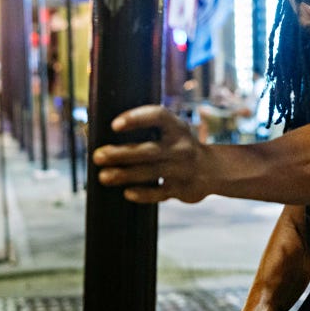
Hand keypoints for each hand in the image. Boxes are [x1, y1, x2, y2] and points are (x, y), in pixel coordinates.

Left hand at [92, 105, 208, 202]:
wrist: (212, 169)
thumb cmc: (178, 145)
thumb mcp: (171, 131)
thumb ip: (147, 130)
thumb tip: (100, 132)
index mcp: (177, 127)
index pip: (157, 116)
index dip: (136, 118)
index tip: (114, 125)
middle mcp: (181, 146)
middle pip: (149, 149)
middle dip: (121, 153)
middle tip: (97, 156)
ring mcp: (182, 169)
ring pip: (150, 172)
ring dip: (124, 175)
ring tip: (103, 177)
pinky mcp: (182, 189)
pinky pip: (160, 193)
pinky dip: (143, 194)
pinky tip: (127, 193)